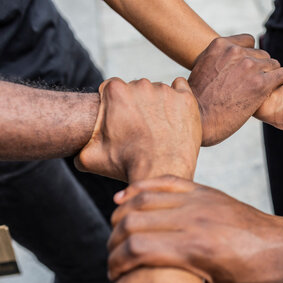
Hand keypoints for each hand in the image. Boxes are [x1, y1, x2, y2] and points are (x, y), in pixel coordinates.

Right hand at [75, 77, 201, 181]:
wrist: (161, 173)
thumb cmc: (126, 165)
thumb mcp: (90, 157)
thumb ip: (78, 145)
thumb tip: (72, 146)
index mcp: (115, 91)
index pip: (113, 89)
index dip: (117, 107)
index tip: (124, 122)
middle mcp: (141, 85)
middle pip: (137, 89)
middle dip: (138, 105)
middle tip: (143, 129)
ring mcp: (166, 91)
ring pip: (160, 91)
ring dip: (159, 104)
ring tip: (160, 129)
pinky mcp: (186, 99)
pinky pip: (181, 89)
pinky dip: (179, 99)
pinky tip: (175, 117)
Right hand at [106, 175, 282, 282]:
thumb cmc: (255, 277)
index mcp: (197, 249)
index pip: (137, 248)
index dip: (116, 262)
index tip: (115, 274)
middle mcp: (194, 220)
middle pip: (132, 221)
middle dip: (114, 241)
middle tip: (114, 256)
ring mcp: (200, 201)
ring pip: (142, 198)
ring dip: (121, 215)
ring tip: (117, 232)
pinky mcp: (205, 191)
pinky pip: (164, 180)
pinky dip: (139, 188)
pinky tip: (125, 198)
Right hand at [189, 34, 282, 145]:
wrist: (200, 120)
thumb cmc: (197, 101)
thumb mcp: (202, 69)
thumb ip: (218, 59)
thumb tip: (225, 60)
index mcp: (220, 45)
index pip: (248, 41)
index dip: (250, 56)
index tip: (246, 70)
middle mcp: (236, 52)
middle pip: (262, 54)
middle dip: (260, 68)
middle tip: (253, 85)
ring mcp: (249, 67)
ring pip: (273, 64)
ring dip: (270, 76)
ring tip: (261, 91)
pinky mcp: (261, 84)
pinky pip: (282, 75)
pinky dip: (280, 82)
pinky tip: (272, 91)